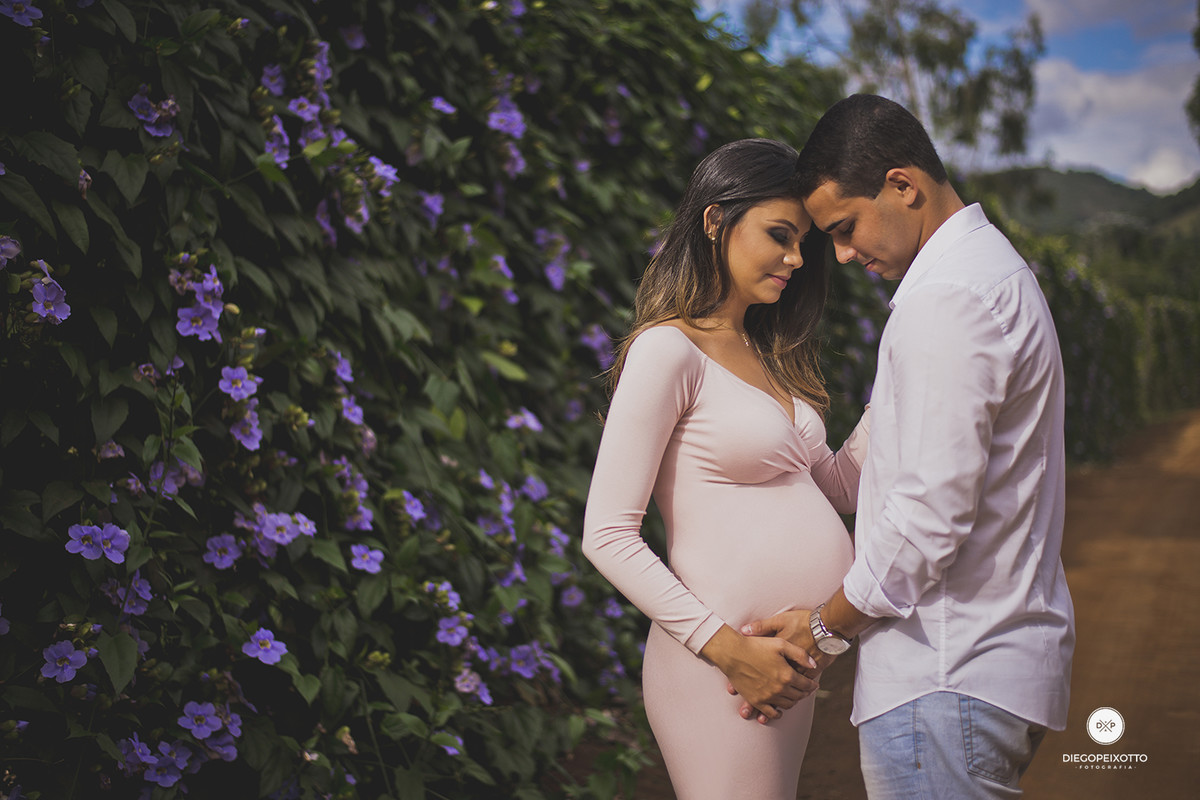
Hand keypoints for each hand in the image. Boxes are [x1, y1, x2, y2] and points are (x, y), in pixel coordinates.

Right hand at [699, 625, 817, 721]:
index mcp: (787, 675)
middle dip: (805, 693)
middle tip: (807, 690)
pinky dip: (778, 713)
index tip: (814, 684)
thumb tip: (813, 664)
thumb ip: (799, 654)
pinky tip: (780, 710)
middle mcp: (779, 689)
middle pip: (799, 696)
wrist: (732, 653)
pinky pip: (771, 713)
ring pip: (787, 705)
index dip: (812, 684)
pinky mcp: (756, 701)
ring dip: (794, 701)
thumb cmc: (755, 645)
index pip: (806, 684)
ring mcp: (768, 697)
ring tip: (795, 696)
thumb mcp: (780, 644)